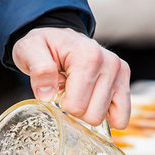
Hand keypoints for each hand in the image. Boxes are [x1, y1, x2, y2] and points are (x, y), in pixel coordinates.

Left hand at [12, 27, 130, 128]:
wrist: (58, 36)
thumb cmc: (44, 45)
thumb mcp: (30, 50)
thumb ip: (39, 69)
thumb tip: (47, 94)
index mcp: (89, 57)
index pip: (77, 106)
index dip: (62, 105)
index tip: (57, 89)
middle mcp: (110, 63)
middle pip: (93, 115)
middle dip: (76, 110)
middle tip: (67, 91)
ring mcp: (120, 72)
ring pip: (105, 118)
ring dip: (87, 110)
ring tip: (79, 91)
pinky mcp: (124, 80)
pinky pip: (122, 116)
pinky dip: (107, 117)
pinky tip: (93, 104)